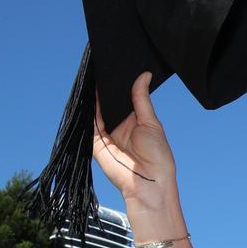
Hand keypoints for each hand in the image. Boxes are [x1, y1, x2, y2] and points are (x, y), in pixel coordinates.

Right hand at [92, 71, 178, 209]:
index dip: (120, 85)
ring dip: (96, 96)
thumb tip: (144, 75)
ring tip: (95, 74)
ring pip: (97, 111)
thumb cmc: (158, 156)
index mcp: (134, 122)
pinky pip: (90, 123)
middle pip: (109, 104)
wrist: (149, 182)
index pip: (123, 100)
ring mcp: (107, 135)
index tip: (117, 66)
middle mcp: (119, 127)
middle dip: (107, 89)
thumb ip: (141, 99)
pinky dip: (88, 108)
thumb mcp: (151, 122)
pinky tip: (89, 92)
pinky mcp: (96, 143)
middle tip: (105, 66)